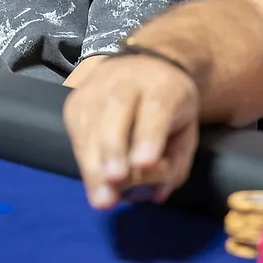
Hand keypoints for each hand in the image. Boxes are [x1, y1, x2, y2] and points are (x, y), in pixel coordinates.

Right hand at [63, 53, 199, 209]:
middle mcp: (128, 78)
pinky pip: (76, 128)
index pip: (156, 107)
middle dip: (114, 145)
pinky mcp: (76, 99)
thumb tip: (156, 193)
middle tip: (115, 180)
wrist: (145, 66)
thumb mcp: (187, 130)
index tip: (144, 164)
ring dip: (94, 159)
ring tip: (101, 196)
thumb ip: (176, 162)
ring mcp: (97, 85)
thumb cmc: (169, 106)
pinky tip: (92, 182)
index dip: (149, 135)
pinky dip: (83, 158)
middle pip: (118, 107)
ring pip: (91, 118)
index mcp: (164, 85)